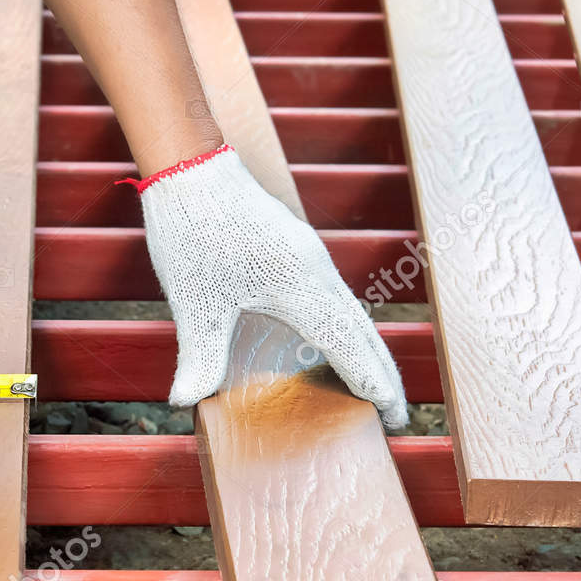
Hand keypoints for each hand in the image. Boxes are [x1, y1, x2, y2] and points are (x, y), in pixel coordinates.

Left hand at [132, 146, 408, 428]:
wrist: (192, 164)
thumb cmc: (194, 229)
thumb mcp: (192, 301)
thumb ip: (198, 354)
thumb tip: (183, 400)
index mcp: (299, 287)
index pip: (348, 345)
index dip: (371, 382)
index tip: (393, 413)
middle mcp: (316, 273)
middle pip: (363, 333)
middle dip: (383, 375)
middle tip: (397, 416)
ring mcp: (310, 260)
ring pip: (353, 314)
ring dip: (370, 352)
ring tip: (378, 387)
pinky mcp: (298, 251)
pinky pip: (337, 299)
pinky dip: (349, 329)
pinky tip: (340, 341)